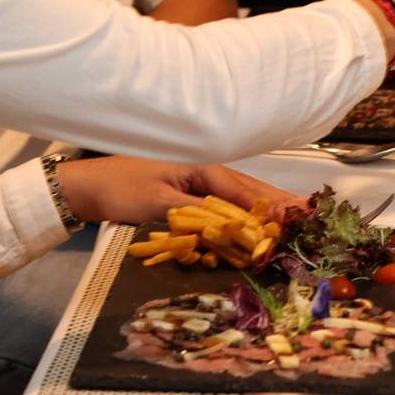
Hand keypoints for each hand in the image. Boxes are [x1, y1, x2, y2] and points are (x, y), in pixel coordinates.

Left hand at [58, 156, 306, 224]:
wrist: (86, 185)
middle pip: (250, 187)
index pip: (242, 191)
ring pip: (243, 191)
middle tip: (308, 212)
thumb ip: (194, 214)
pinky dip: (250, 205)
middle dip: (279, 200)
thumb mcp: (156, 203)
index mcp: (201, 168)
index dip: (267, 207)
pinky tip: (261, 213)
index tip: (291, 219)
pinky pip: (230, 197)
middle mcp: (206, 169)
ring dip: (269, 202)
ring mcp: (200, 178)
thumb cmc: (120, 189)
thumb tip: (228, 226)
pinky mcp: (193, 188)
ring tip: (296, 211)